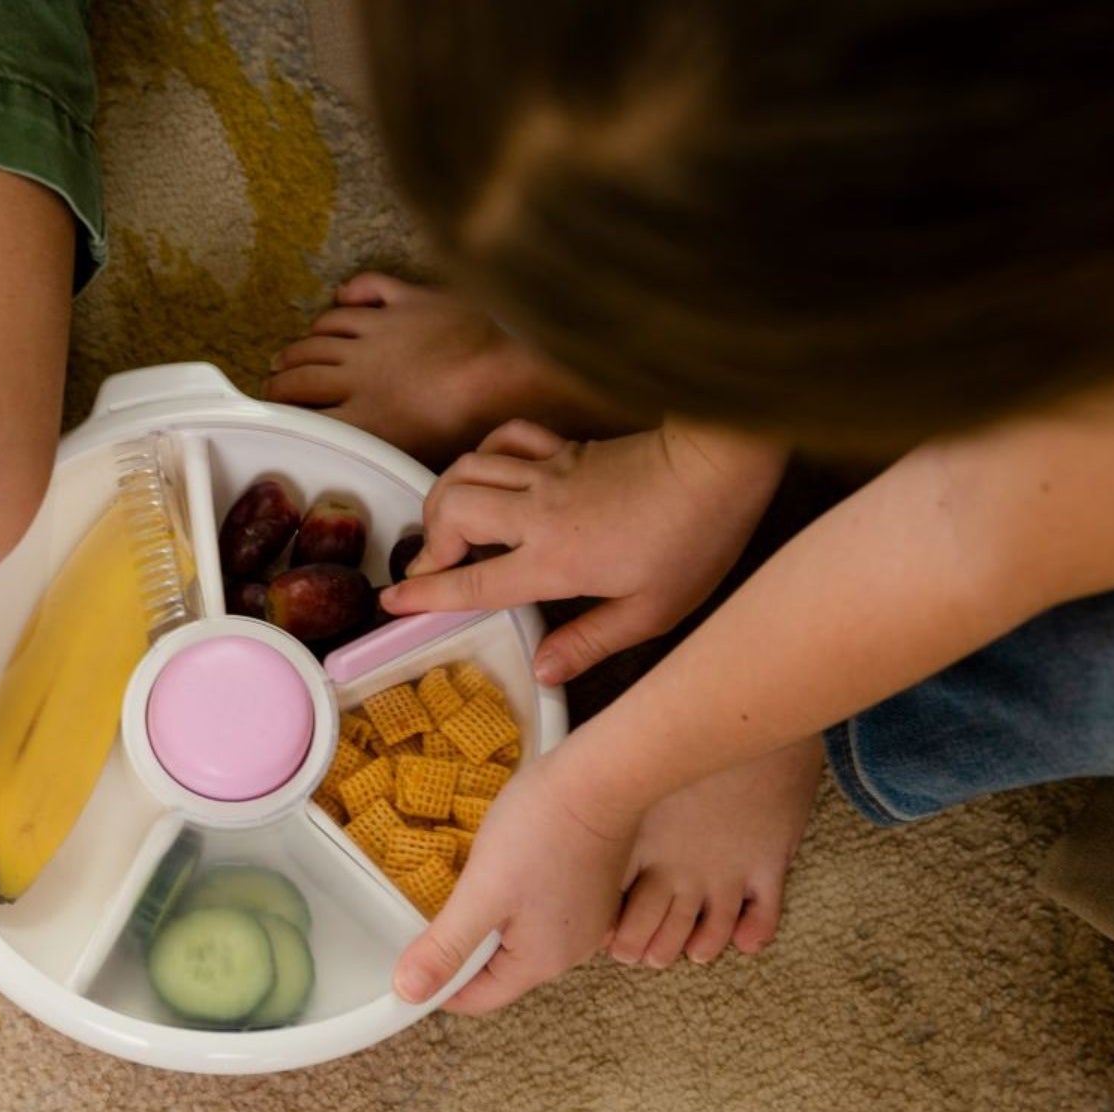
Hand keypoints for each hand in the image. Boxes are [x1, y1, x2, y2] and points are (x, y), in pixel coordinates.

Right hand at [380, 418, 786, 683]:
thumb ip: (590, 643)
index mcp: (555, 561)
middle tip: (434, 567)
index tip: (392, 602)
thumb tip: (543, 670)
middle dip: (429, 539)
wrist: (721, 464)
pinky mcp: (566, 448)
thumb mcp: (651, 614)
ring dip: (446, 495)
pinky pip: (505, 440)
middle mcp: (538, 512)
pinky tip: (489, 473)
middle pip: (451, 509)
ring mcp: (549, 473)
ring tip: (449, 525)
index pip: (471, 579)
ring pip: (467, 469)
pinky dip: (484, 454)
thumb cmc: (695, 539)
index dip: (425, 594)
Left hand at [392, 749, 638, 1015]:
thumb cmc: (542, 830)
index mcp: (541, 962)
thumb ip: (446, 946)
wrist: (602, 777)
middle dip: (466, 946)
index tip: (413, 953)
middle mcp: (571, 951)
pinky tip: (506, 866)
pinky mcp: (592, 890)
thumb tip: (409, 992)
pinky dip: (517, 899)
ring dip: (491, 919)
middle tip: (438, 905)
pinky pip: (543, 911)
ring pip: (521, 937)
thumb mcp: (482, 891)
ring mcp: (588, 920)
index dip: (440, 983)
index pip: (479, 998)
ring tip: (472, 881)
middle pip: (501, 969)